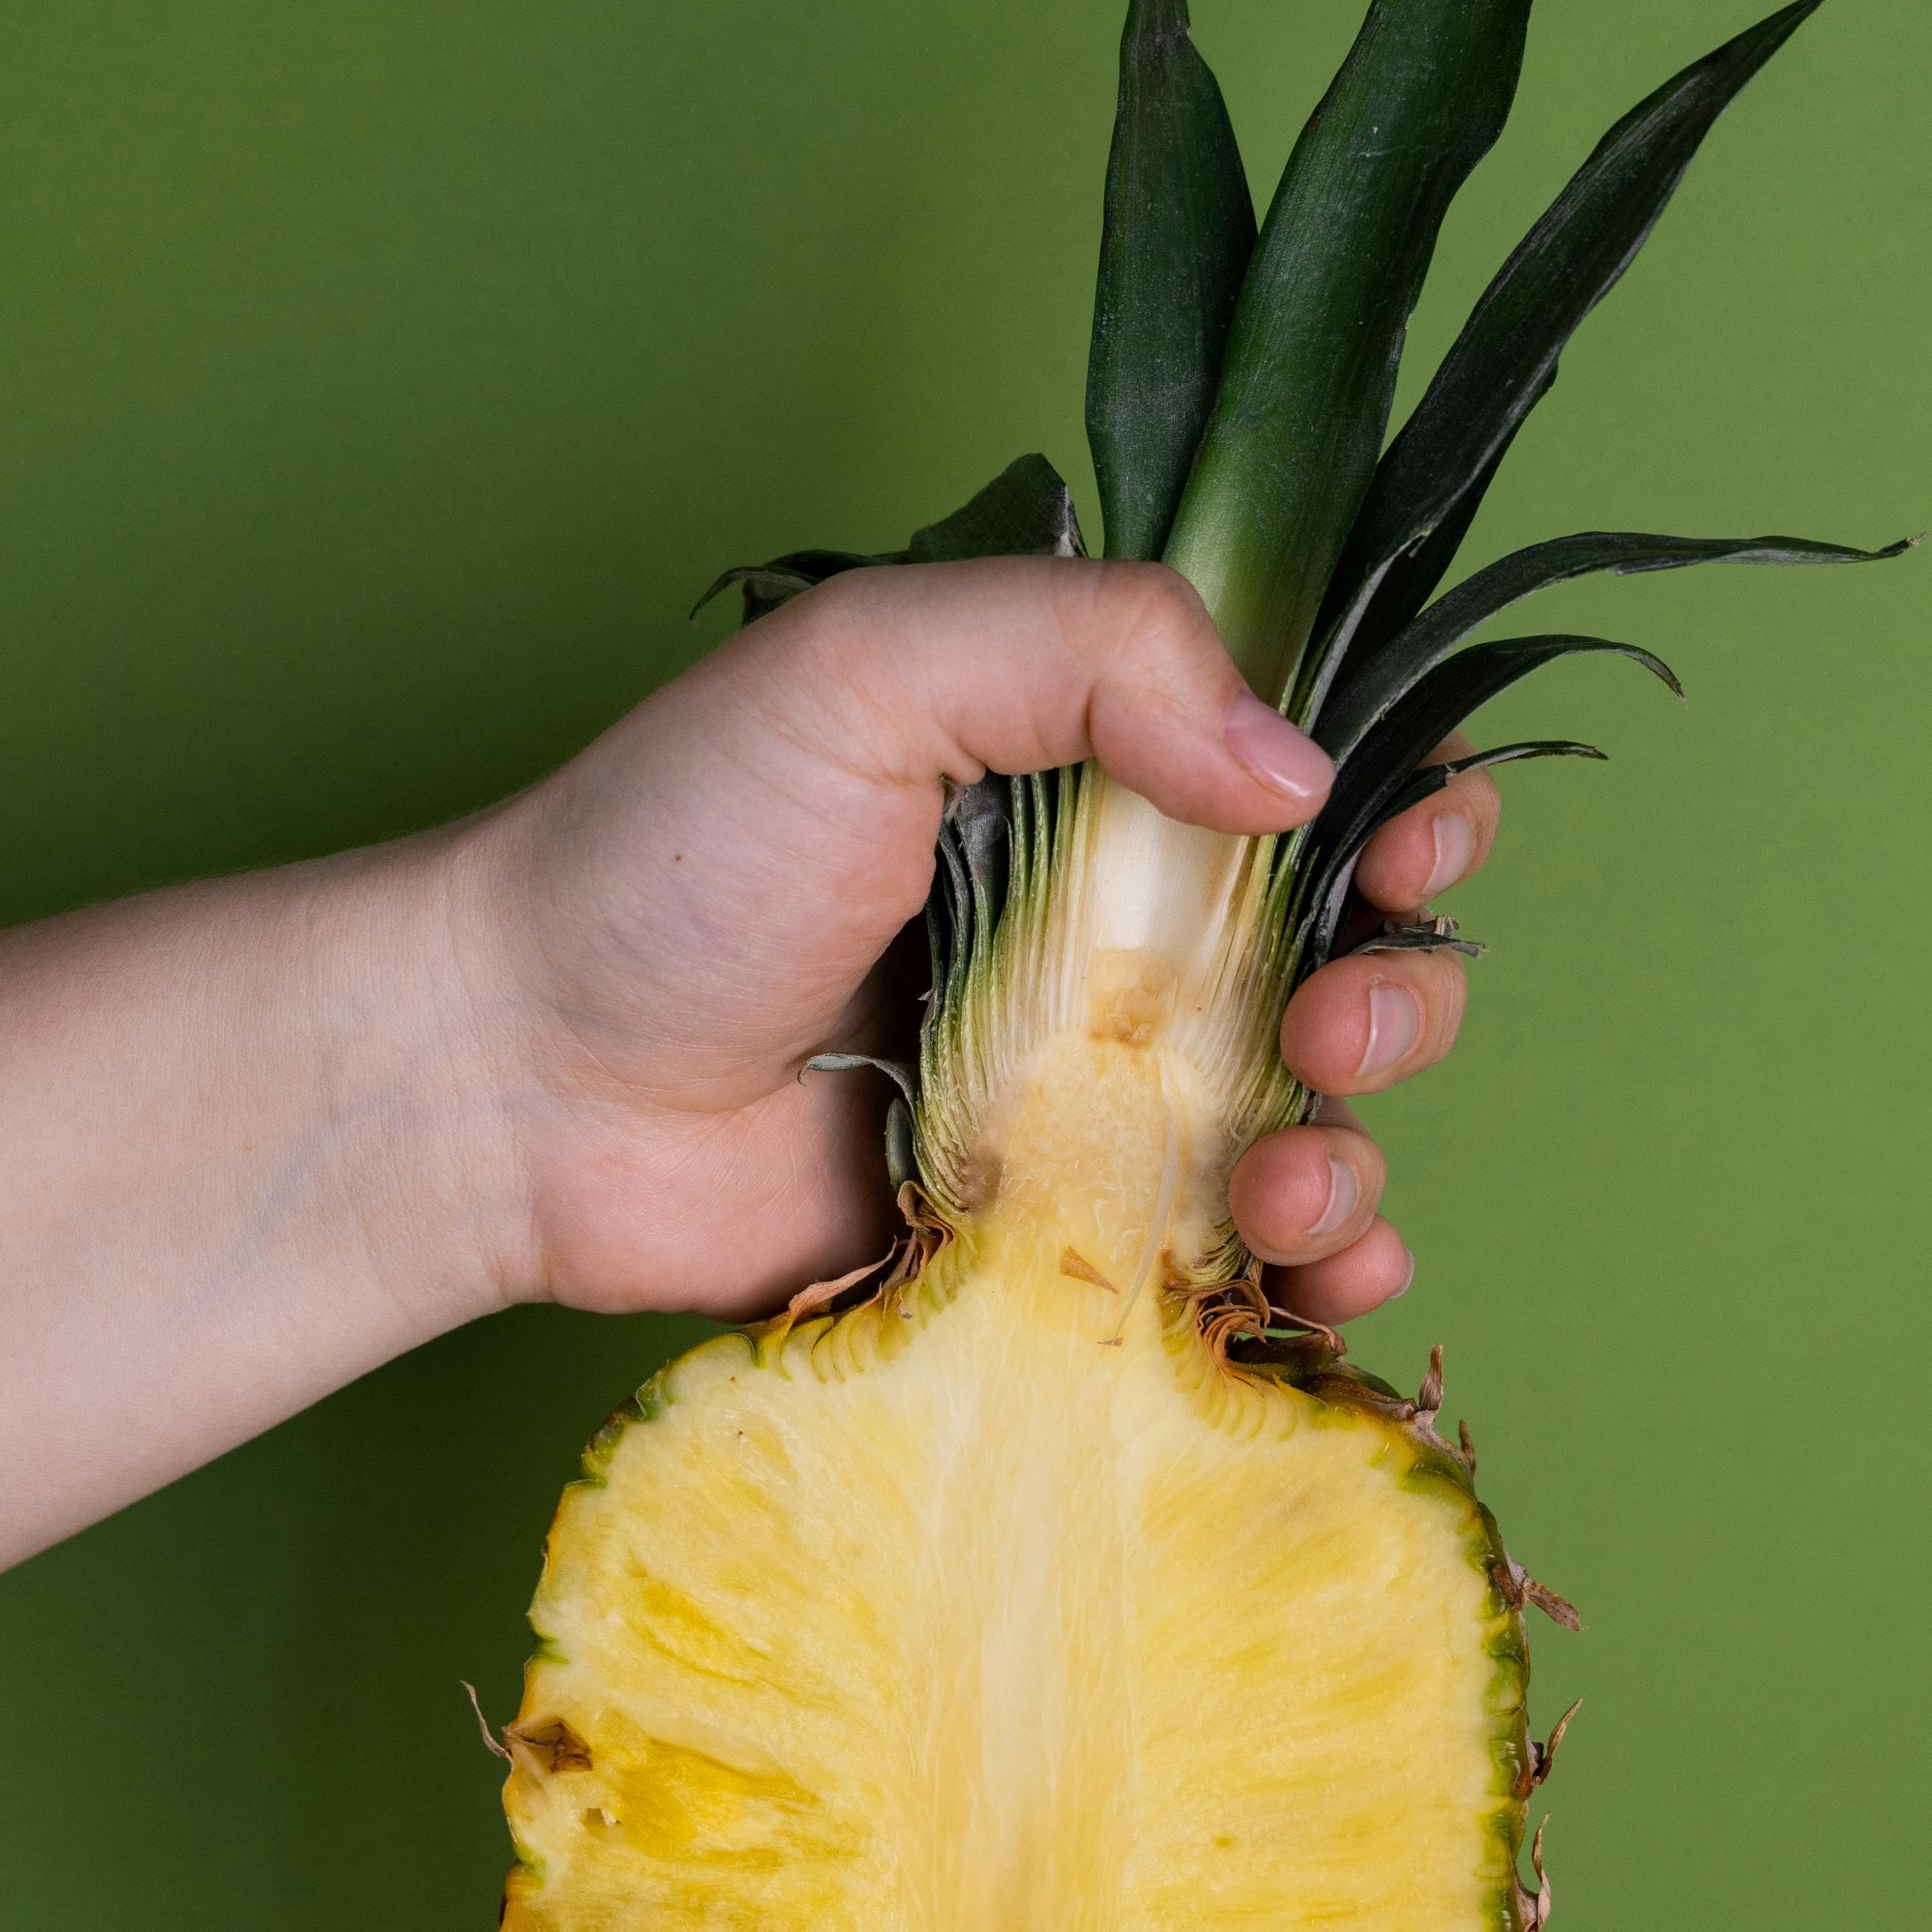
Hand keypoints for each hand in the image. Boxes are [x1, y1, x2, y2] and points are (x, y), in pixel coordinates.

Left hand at [454, 556, 1497, 1327]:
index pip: (1315, 775)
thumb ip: (1093, 651)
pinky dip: (1309, 1280)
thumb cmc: (668, 857)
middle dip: (1402, 993)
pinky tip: (1318, 1277)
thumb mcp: (869, 669)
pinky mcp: (1049, 1245)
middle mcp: (1112, 939)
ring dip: (1358, 1152)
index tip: (1409, 847)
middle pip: (1354, 960)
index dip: (1408, 807)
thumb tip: (1297, 766)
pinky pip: (1223, 1267)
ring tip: (1288, 1175)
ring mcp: (1088, 1101)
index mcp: (1091, 780)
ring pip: (1314, 1127)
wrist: (522, 1084)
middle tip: (1331, 1025)